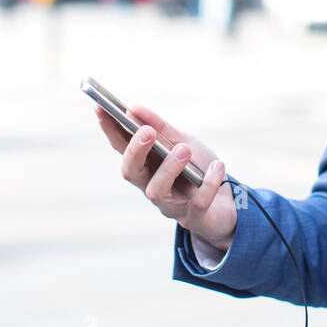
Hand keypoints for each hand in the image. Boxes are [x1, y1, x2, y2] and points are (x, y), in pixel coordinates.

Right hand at [94, 103, 236, 252]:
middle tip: (146, 131)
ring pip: (158, 191)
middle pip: (131, 172)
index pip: (121, 147)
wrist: (226, 204)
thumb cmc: (197, 170)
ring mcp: (171, 205)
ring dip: (169, 168)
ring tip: (183, 149)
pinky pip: (198, 204)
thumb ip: (161, 128)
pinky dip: (208, 184)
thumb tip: (133, 108)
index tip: (100, 108)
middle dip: (136, 152)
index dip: (109, 129)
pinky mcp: (194, 218)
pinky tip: (216, 166)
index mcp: (146, 165)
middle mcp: (151, 186)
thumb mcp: (183, 142)